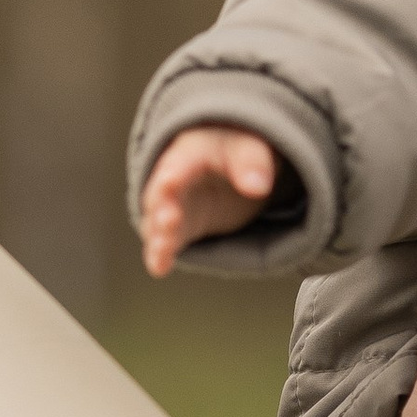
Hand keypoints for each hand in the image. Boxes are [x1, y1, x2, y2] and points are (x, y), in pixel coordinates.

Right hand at [140, 126, 278, 275]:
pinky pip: (168, 242)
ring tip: (161, 251)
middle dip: (162, 209)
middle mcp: (171, 182)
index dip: (174, 174)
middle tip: (167, 221)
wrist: (234, 163)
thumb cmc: (235, 149)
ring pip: (158, 223)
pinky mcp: (183, 229)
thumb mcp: (248, 148)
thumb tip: (259, 187)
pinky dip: (161, 255)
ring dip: (159, 237)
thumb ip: (251, 163)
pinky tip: (159, 269)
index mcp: (188, 154)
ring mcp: (174, 207)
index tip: (171, 182)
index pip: (179, 164)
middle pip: (161, 197)